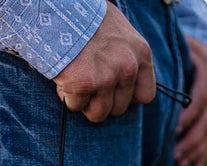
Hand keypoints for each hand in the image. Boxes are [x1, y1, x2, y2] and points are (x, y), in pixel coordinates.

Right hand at [52, 0, 155, 123]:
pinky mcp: (85, 85)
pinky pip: (75, 106)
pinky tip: (64, 78)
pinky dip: (67, 97)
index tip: (113, 91)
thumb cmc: (85, 19)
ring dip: (84, 104)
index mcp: (141, 54)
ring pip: (99, 114)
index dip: (126, 97)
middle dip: (101, 102)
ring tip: (76, 83)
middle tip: (88, 84)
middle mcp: (128, 68)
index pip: (145, 96)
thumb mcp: (118, 33)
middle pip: (119, 109)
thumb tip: (121, 84)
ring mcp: (107, 78)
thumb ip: (125, 57)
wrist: (61, 10)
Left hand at [174, 35, 206, 165]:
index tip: (175, 129)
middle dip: (191, 140)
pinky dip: (201, 154)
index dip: (191, 114)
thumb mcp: (175, 47)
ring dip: (195, 151)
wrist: (193, 48)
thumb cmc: (177, 48)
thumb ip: (169, 61)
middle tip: (175, 156)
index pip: (202, 96)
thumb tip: (148, 79)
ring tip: (180, 165)